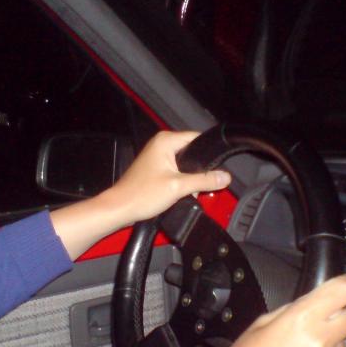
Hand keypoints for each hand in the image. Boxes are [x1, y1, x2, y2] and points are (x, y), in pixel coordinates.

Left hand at [107, 130, 230, 222]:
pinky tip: (181, 193)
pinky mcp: (155, 169)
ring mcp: (157, 156)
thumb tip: (225, 177)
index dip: (209, 152)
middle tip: (202, 184)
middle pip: (192, 152)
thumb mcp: (179, 187)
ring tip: (189, 190)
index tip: (218, 165)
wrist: (121, 208)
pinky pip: (176, 171)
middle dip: (199, 169)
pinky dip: (181, 181)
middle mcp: (161, 144)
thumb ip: (204, 180)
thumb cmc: (142, 194)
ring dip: (190, 177)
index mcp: (166, 141)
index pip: (197, 138)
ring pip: (185, 163)